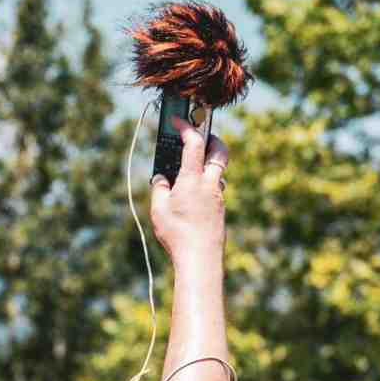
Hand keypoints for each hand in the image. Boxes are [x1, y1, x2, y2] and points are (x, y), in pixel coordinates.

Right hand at [150, 117, 229, 262]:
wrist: (200, 258)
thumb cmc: (178, 234)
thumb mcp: (159, 209)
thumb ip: (159, 188)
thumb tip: (161, 179)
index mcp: (193, 179)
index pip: (194, 143)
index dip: (186, 128)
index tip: (177, 121)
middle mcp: (210, 184)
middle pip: (220, 151)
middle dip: (212, 138)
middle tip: (200, 136)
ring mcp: (218, 197)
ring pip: (218, 171)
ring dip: (208, 163)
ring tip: (190, 169)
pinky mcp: (220, 210)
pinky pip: (215, 188)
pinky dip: (206, 183)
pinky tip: (192, 195)